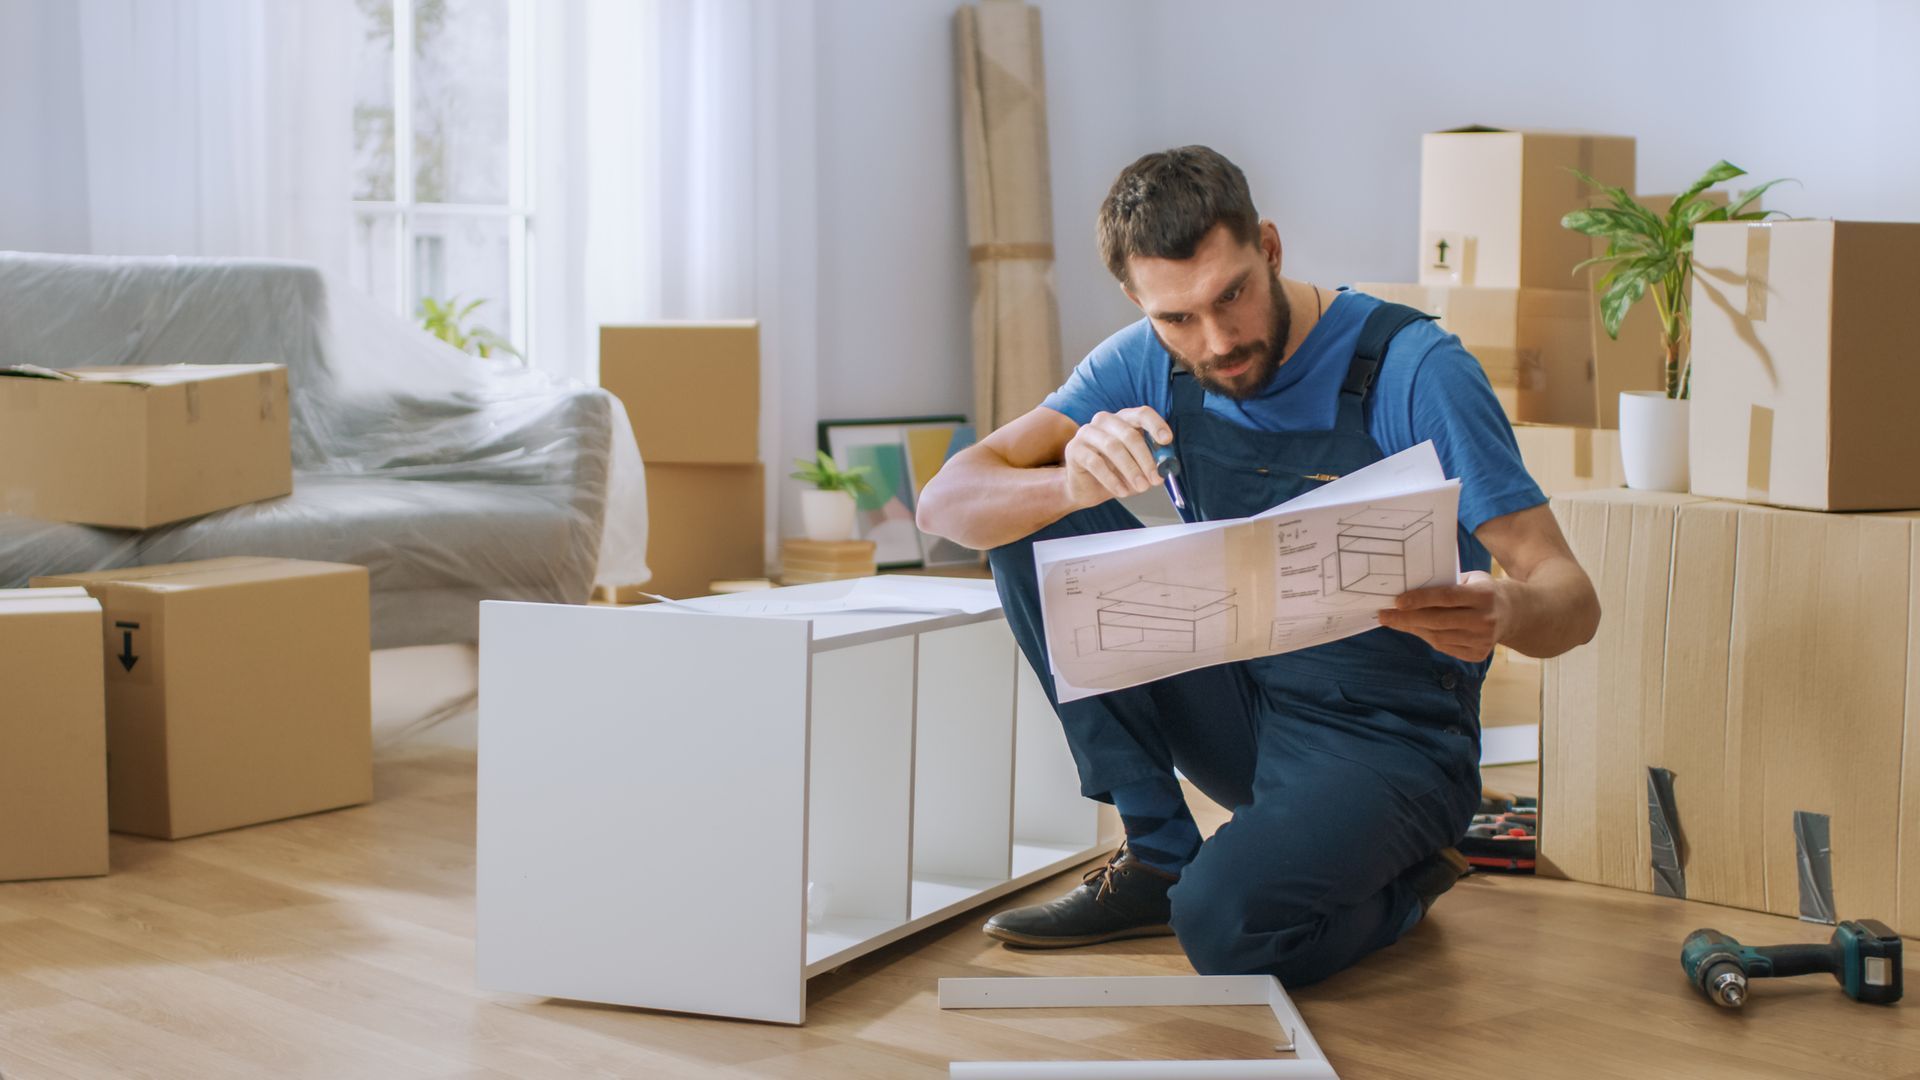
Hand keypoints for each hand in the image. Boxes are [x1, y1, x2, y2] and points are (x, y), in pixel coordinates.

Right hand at [1063, 406, 1172, 508]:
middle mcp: (1104, 420)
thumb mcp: (1139, 467)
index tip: (1167, 441)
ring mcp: (1087, 432)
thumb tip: (1164, 469)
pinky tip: (1121, 491)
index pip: (1142, 414)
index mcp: (1124, 419)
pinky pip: (1096, 463)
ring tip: (1141, 487)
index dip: (1156, 425)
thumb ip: (1152, 464)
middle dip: (1145, 459)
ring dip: (1130, 470)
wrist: (1087, 489)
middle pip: (1129, 434)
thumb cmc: (1116, 473)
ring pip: (1113, 447)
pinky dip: (1112, 479)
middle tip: (1155, 479)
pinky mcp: (1074, 449)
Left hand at [1377, 570, 1506, 661]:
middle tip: (1384, 614)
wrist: (1514, 614)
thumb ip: (1446, 584)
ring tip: (1394, 621)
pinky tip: (1414, 629)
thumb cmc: (1483, 591)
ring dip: (1413, 629)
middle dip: (1407, 618)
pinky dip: (1426, 638)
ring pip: (1439, 637)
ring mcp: (1483, 640)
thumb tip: (1408, 590)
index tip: (1397, 601)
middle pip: (1439, 620)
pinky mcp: (1478, 654)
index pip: (1447, 597)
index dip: (1421, 600)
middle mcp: (1485, 619)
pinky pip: (1445, 647)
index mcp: (1484, 595)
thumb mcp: (1472, 580)